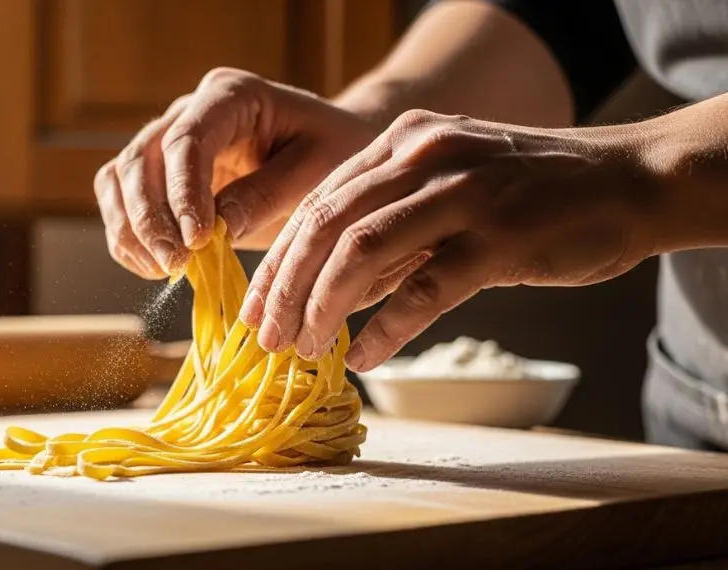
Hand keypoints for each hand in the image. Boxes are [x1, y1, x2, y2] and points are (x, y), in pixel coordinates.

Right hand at [94, 67, 377, 278]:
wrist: (333, 152)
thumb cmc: (334, 153)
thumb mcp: (318, 171)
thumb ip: (268, 195)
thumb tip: (216, 229)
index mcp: (230, 96)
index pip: (186, 139)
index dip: (183, 192)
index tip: (198, 240)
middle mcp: (189, 112)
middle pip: (141, 159)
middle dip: (149, 217)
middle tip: (175, 264)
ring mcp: (167, 142)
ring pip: (119, 180)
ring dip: (130, 229)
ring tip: (163, 270)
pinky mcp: (161, 178)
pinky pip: (122, 204)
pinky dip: (129, 239)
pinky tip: (155, 269)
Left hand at [239, 109, 660, 370]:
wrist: (626, 180)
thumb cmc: (530, 191)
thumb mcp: (449, 185)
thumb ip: (392, 226)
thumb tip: (328, 289)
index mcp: (404, 142)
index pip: (318, 202)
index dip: (278, 260)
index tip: (255, 306)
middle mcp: (425, 157)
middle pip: (327, 225)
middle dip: (285, 287)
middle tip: (266, 337)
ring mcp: (463, 194)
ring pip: (363, 251)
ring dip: (323, 307)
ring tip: (305, 350)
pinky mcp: (500, 238)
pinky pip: (425, 290)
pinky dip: (386, 328)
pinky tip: (366, 357)